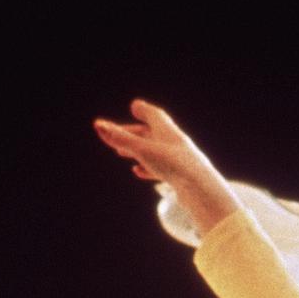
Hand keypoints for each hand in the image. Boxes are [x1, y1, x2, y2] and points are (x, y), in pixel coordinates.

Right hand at [93, 100, 239, 236]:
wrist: (201, 191)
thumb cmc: (174, 166)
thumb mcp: (143, 150)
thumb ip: (121, 139)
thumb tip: (97, 125)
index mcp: (169, 131)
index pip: (155, 115)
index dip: (143, 111)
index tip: (135, 107)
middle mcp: (175, 144)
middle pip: (151, 134)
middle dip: (132, 134)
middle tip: (117, 133)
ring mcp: (179, 162)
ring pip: (154, 152)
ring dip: (137, 151)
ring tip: (122, 154)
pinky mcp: (180, 179)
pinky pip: (161, 170)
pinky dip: (147, 168)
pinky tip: (138, 172)